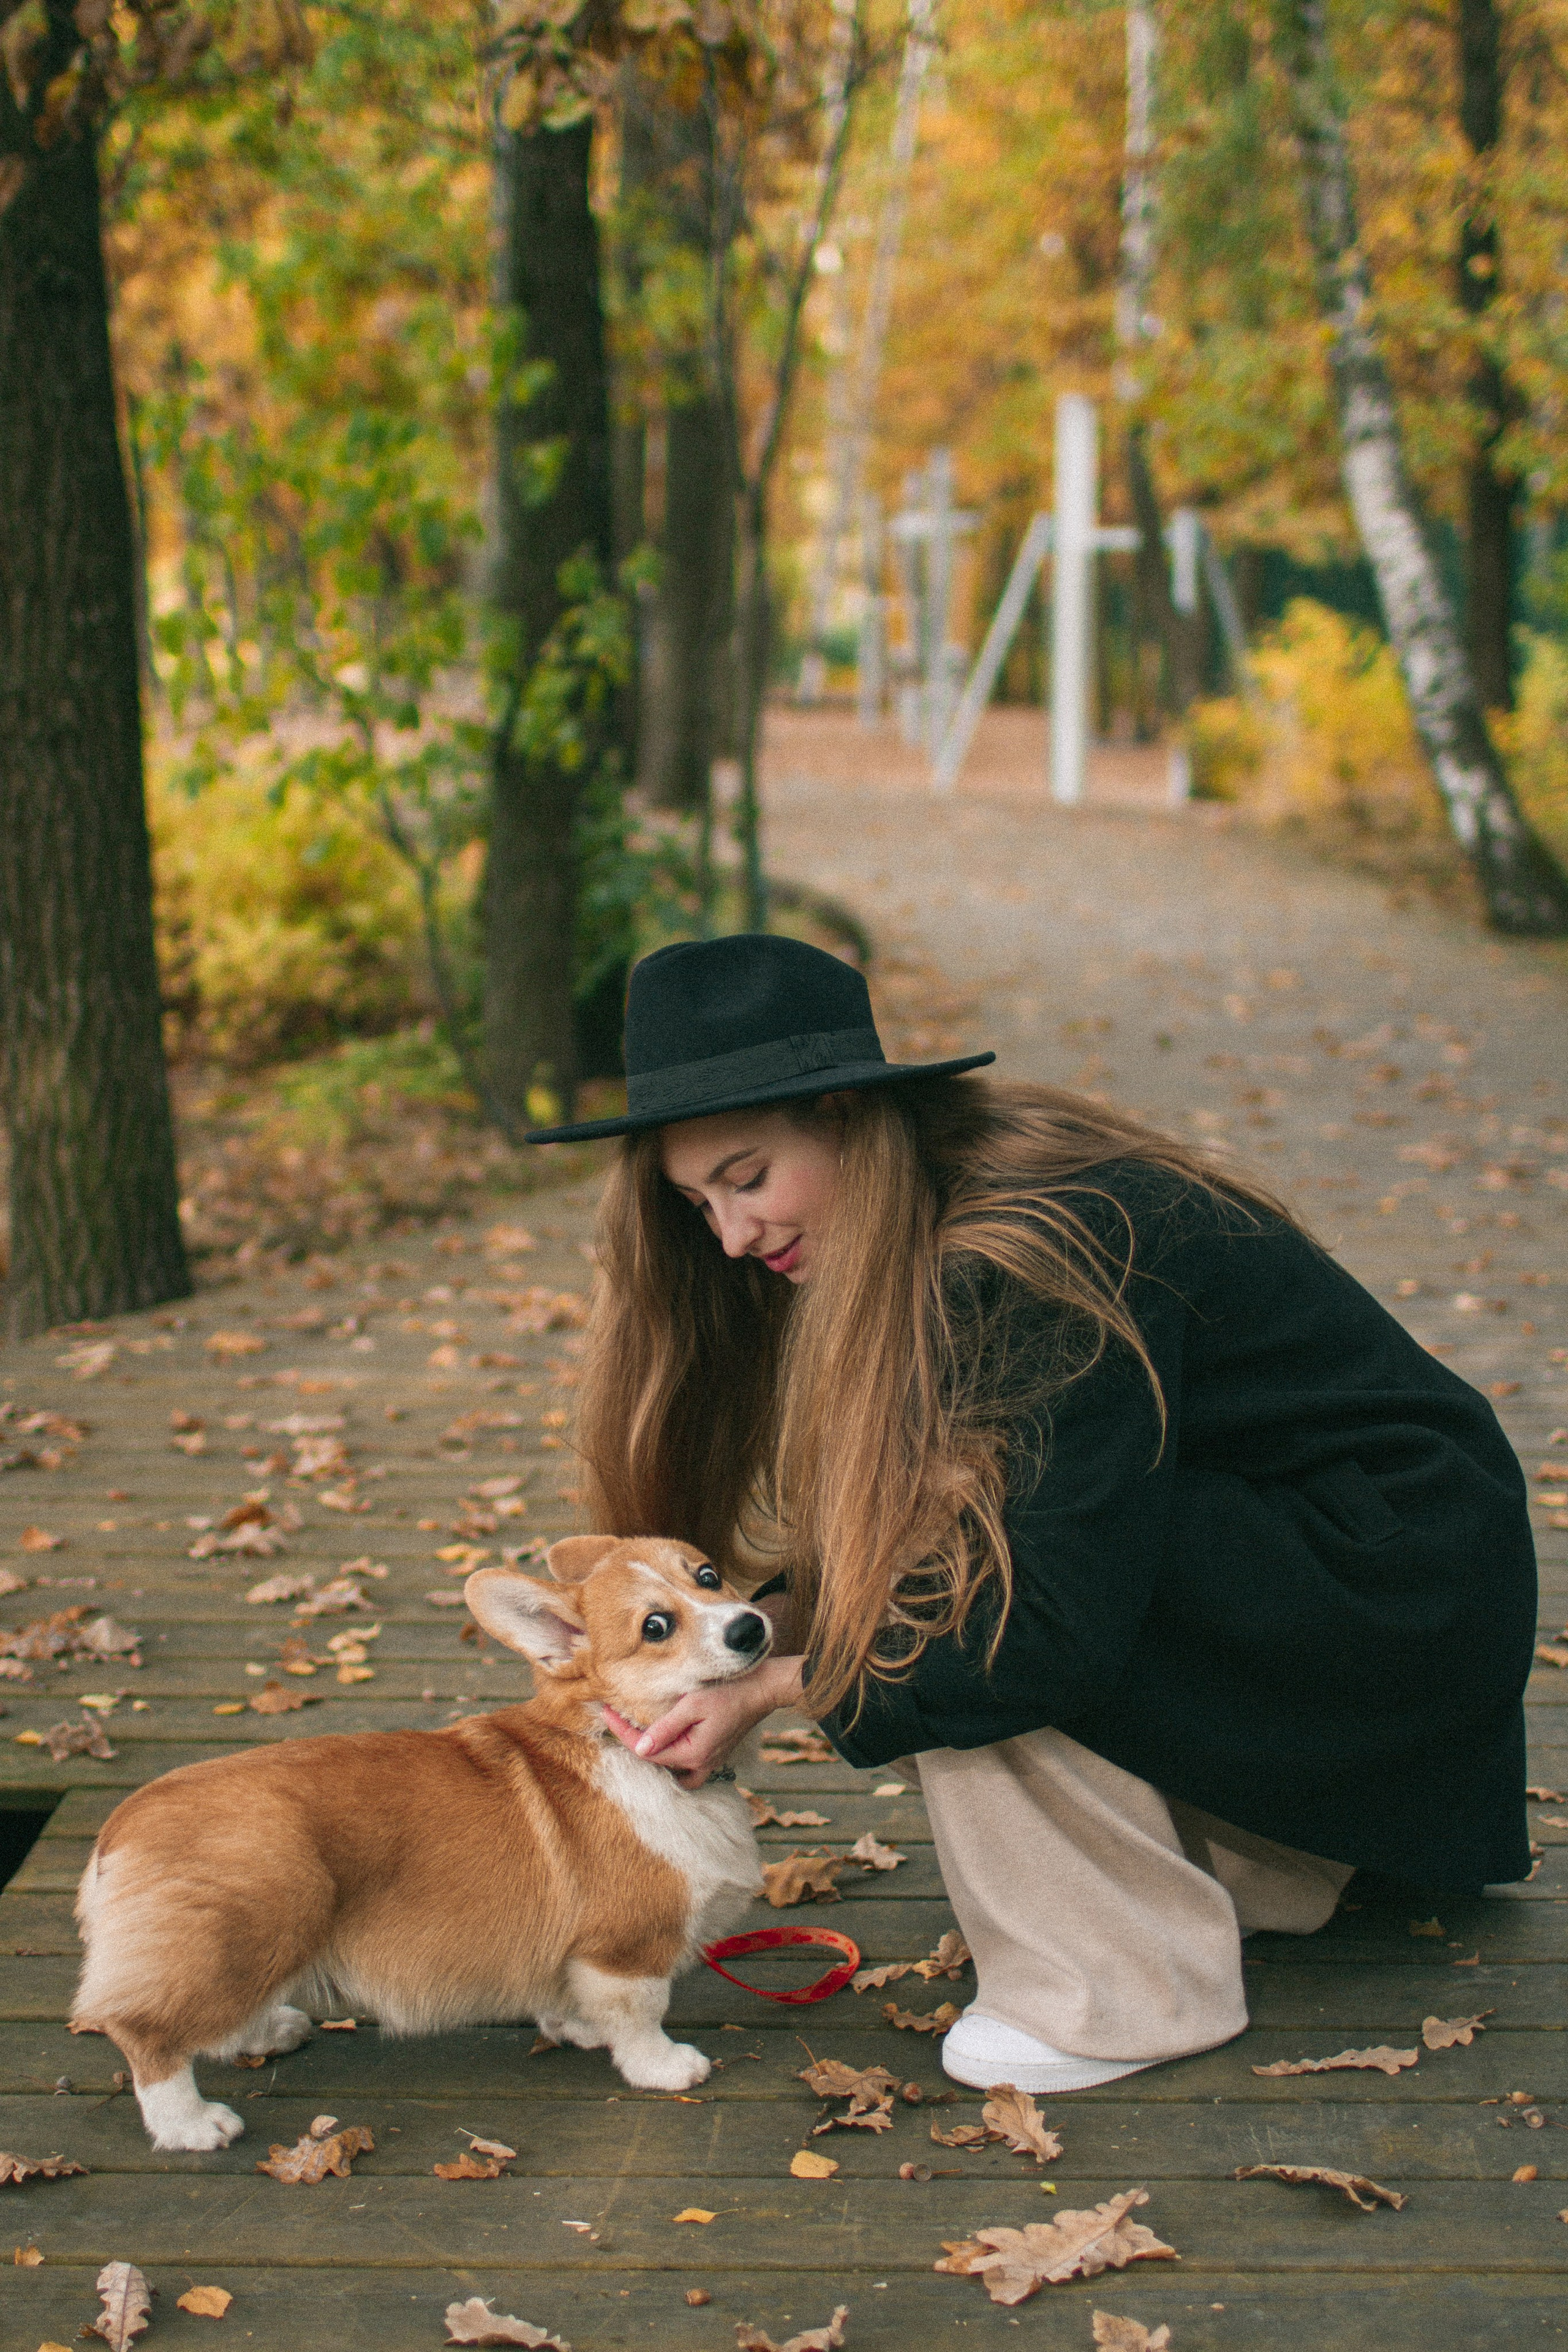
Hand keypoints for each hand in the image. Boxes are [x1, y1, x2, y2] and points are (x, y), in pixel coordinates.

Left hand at [602, 1653, 806, 1788]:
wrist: (763, 1690)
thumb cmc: (730, 1692)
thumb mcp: (694, 1705)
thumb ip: (666, 1727)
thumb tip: (641, 1747)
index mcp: (692, 1753)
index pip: (646, 1751)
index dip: (622, 1733)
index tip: (606, 1712)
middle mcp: (701, 1764)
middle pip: (658, 1763)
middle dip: (635, 1744)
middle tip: (617, 1721)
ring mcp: (710, 1761)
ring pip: (674, 1771)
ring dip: (656, 1758)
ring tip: (638, 1737)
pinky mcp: (716, 1754)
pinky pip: (689, 1768)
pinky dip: (674, 1760)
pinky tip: (668, 1745)